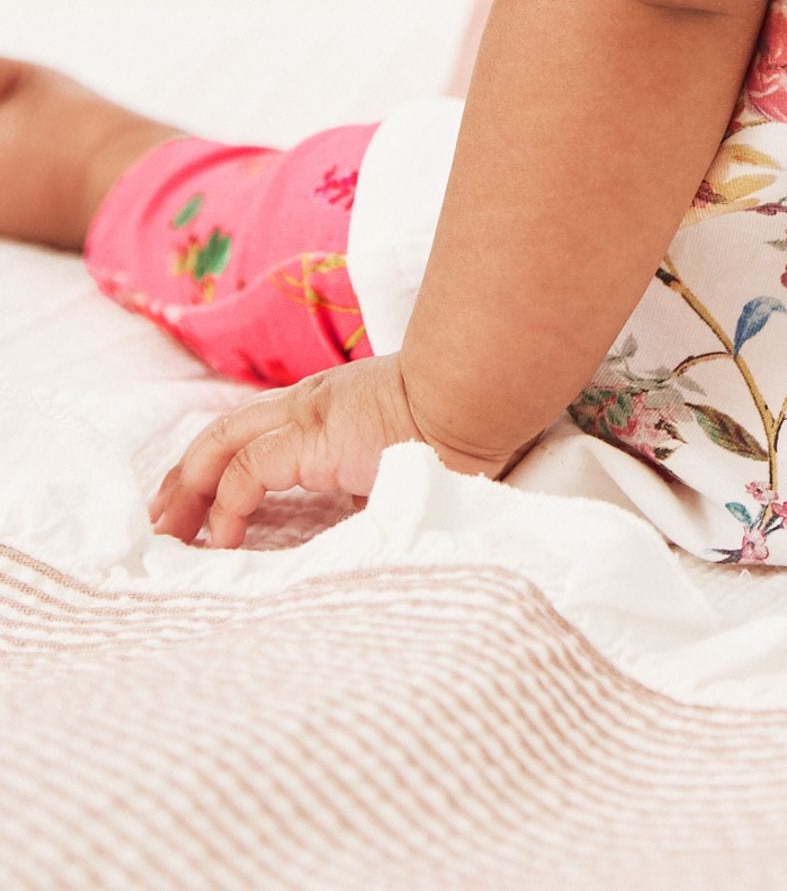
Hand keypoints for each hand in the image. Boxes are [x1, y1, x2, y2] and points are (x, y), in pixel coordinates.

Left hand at [149, 352, 510, 546]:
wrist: (478, 394)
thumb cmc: (457, 427)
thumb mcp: (400, 461)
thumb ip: (369, 482)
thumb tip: (357, 526)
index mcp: (326, 410)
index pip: (253, 433)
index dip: (217, 467)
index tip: (197, 510)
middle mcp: (306, 407)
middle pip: (222, 434)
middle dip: (184, 479)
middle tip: (161, 525)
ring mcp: (305, 416)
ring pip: (220, 443)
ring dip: (188, 491)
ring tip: (169, 536)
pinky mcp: (309, 434)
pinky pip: (246, 471)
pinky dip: (227, 505)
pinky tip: (222, 539)